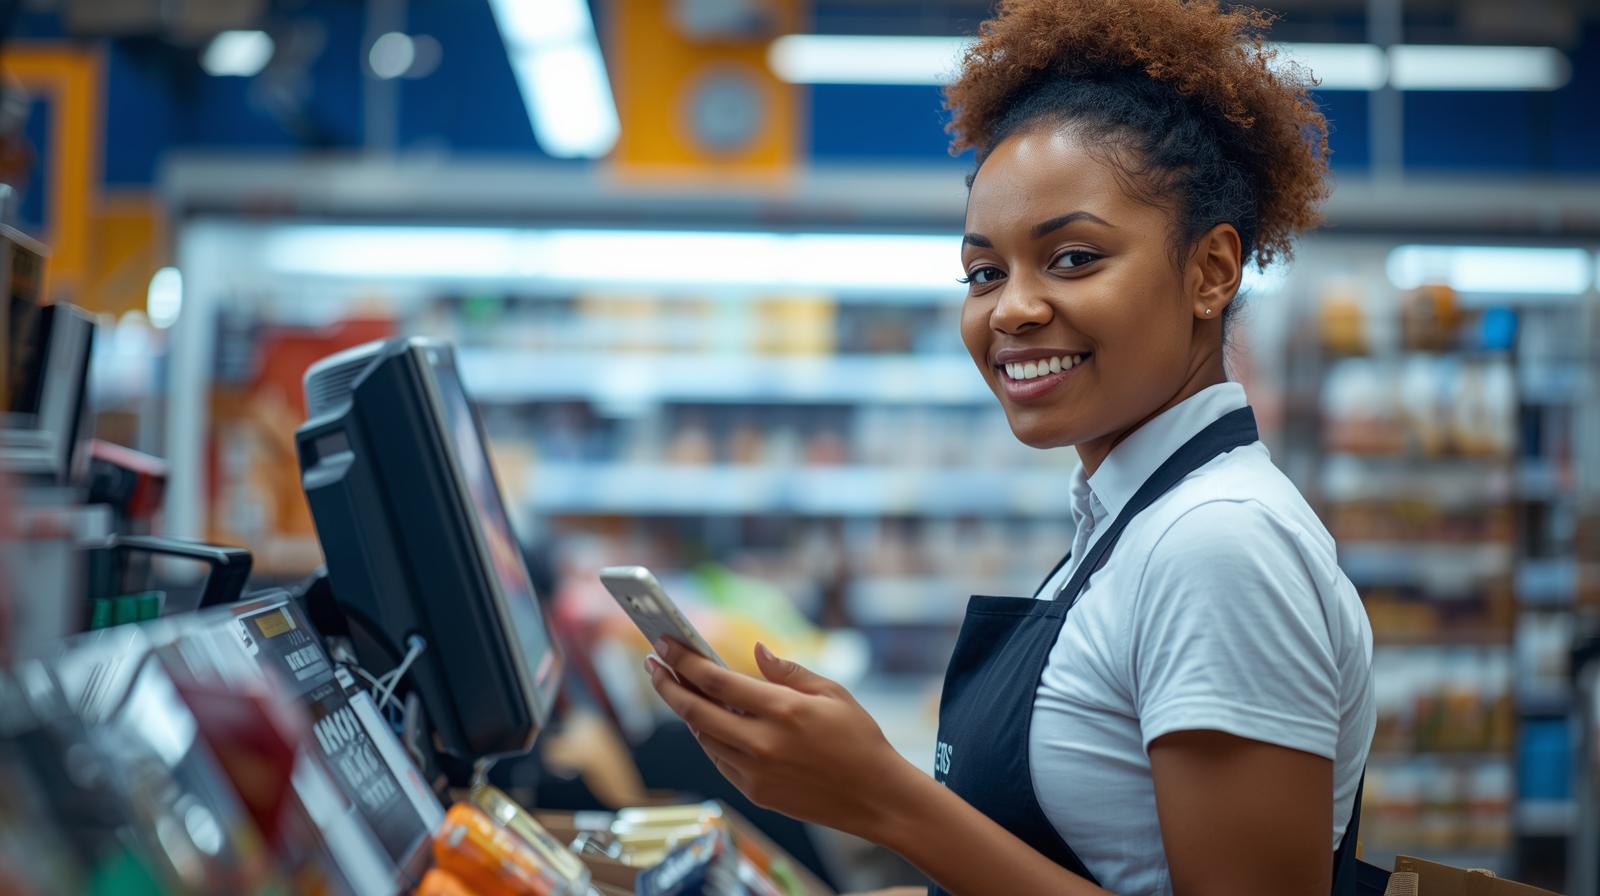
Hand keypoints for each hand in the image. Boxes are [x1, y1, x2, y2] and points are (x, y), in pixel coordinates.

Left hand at [646, 639, 916, 840]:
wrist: (876, 797)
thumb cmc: (859, 739)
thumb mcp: (832, 693)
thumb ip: (787, 671)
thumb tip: (755, 651)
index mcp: (783, 711)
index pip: (717, 681)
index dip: (684, 660)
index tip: (664, 643)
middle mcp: (762, 743)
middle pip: (696, 710)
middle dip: (667, 684)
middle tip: (651, 664)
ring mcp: (755, 772)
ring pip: (703, 736)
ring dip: (686, 710)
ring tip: (676, 687)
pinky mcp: (755, 793)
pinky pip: (719, 759)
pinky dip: (708, 736)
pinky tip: (706, 720)